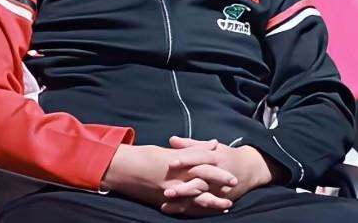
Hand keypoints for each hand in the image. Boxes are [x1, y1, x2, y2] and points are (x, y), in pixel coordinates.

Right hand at [99, 143, 233, 210]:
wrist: (122, 169)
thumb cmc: (145, 156)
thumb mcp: (169, 150)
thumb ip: (193, 149)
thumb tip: (214, 144)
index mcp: (178, 161)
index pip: (203, 161)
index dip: (217, 164)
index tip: (231, 167)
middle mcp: (176, 175)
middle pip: (203, 179)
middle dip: (219, 182)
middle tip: (234, 184)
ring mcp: (170, 190)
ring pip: (196, 196)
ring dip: (212, 200)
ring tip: (226, 205)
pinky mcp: (164, 200)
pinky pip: (183, 208)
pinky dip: (196, 210)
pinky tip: (206, 212)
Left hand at [159, 136, 277, 216]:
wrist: (251, 168)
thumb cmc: (228, 156)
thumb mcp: (213, 148)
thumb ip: (191, 145)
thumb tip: (171, 140)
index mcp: (214, 159)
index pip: (199, 159)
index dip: (185, 161)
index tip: (170, 164)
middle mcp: (216, 176)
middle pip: (198, 182)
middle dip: (183, 188)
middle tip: (166, 191)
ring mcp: (218, 190)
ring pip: (199, 197)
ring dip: (183, 201)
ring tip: (166, 205)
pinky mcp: (219, 200)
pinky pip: (203, 207)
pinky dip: (189, 210)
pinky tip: (174, 210)